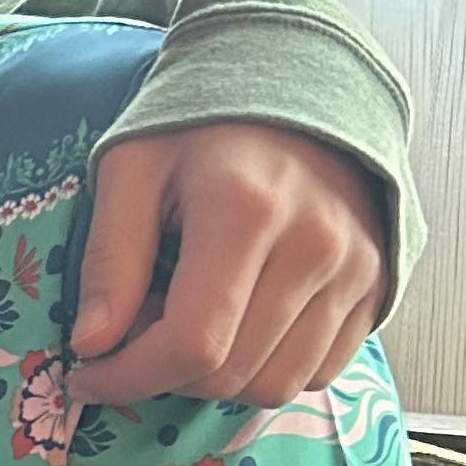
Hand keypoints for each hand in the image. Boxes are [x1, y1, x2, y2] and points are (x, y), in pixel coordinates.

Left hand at [68, 125, 387, 406]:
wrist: (297, 81)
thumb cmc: (202, 124)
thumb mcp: (131, 169)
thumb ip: (110, 258)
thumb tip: (92, 345)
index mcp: (248, 211)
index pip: (192, 343)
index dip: (129, 377)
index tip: (88, 377)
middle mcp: (316, 245)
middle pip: (230, 373)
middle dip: (164, 376)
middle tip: (134, 337)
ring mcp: (357, 268)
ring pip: (275, 384)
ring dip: (216, 380)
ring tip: (187, 324)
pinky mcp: (377, 285)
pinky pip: (319, 372)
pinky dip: (266, 369)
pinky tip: (237, 326)